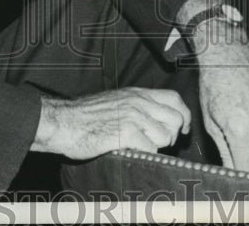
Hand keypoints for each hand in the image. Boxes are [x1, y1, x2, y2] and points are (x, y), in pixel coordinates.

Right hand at [30, 87, 190, 159]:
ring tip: (140, 147)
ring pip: (165, 136)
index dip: (183, 115)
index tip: (183, 129)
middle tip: (158, 143)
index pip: (174, 98)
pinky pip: (151, 149)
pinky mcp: (125, 134)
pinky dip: (145, 155)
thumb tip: (156, 119)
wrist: (64, 122)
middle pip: (175, 119)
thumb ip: (137, 105)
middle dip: (172, 135)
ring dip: (157, 147)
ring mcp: (133, 117)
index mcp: (137, 93)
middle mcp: (139, 102)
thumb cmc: (85, 116)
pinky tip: (131, 153)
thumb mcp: (116, 101)